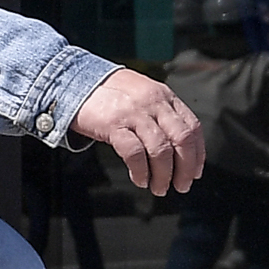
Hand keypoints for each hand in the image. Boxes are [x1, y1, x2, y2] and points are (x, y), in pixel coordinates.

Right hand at [71, 67, 205, 194]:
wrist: (70, 80)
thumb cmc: (106, 93)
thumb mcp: (141, 95)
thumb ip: (159, 113)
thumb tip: (177, 147)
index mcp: (163, 96)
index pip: (192, 127)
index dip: (197, 154)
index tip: (194, 172)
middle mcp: (153, 102)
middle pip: (182, 140)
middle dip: (185, 168)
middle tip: (181, 186)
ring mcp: (133, 113)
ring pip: (161, 150)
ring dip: (163, 175)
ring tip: (158, 187)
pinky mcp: (113, 124)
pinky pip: (135, 153)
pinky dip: (141, 171)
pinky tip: (140, 179)